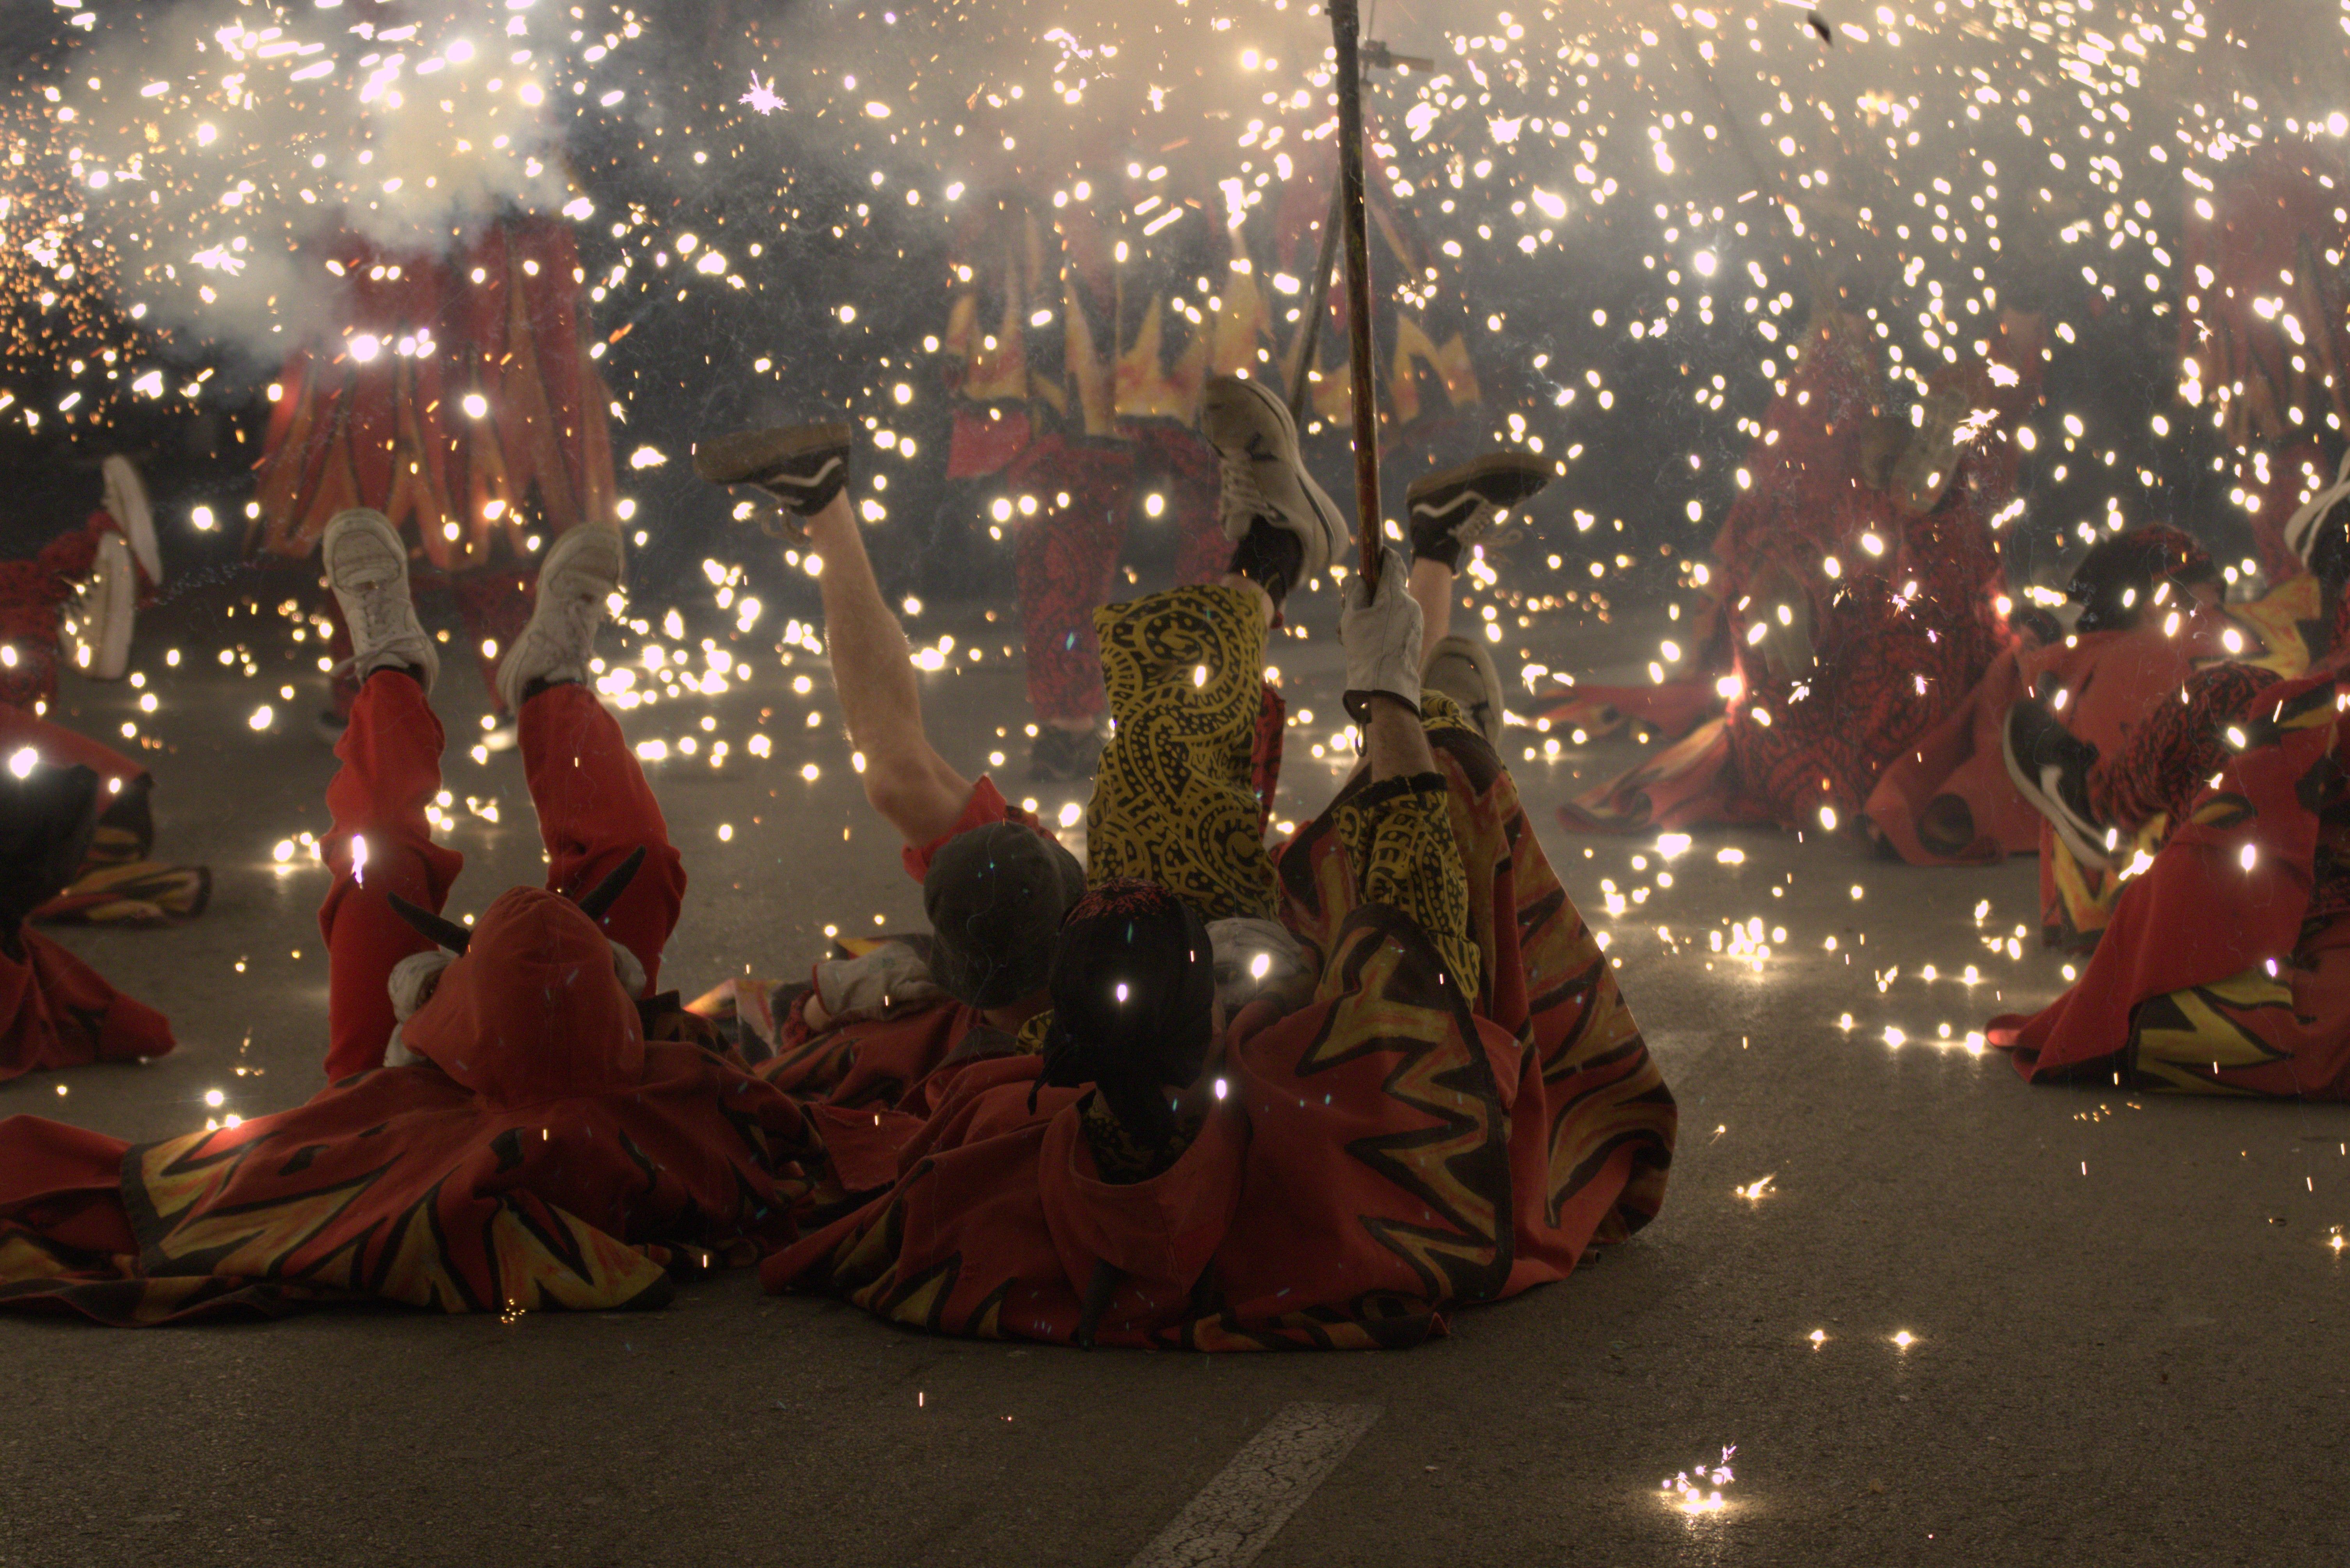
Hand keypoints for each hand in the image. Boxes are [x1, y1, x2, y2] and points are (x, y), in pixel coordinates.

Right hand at [1340, 545, 1422, 720]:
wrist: (1386, 688)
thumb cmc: (1366, 649)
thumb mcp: (1352, 617)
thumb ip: (1354, 591)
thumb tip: (1356, 578)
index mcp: (1395, 594)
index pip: (1391, 562)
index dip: (1379, 555)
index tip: (1370, 554)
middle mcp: (1410, 604)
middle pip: (1386, 587)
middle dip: (1366, 594)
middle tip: (1347, 609)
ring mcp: (1415, 621)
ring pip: (1389, 607)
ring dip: (1370, 614)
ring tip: (1350, 634)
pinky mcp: (1414, 635)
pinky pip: (1395, 622)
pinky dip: (1379, 626)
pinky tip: (1363, 644)